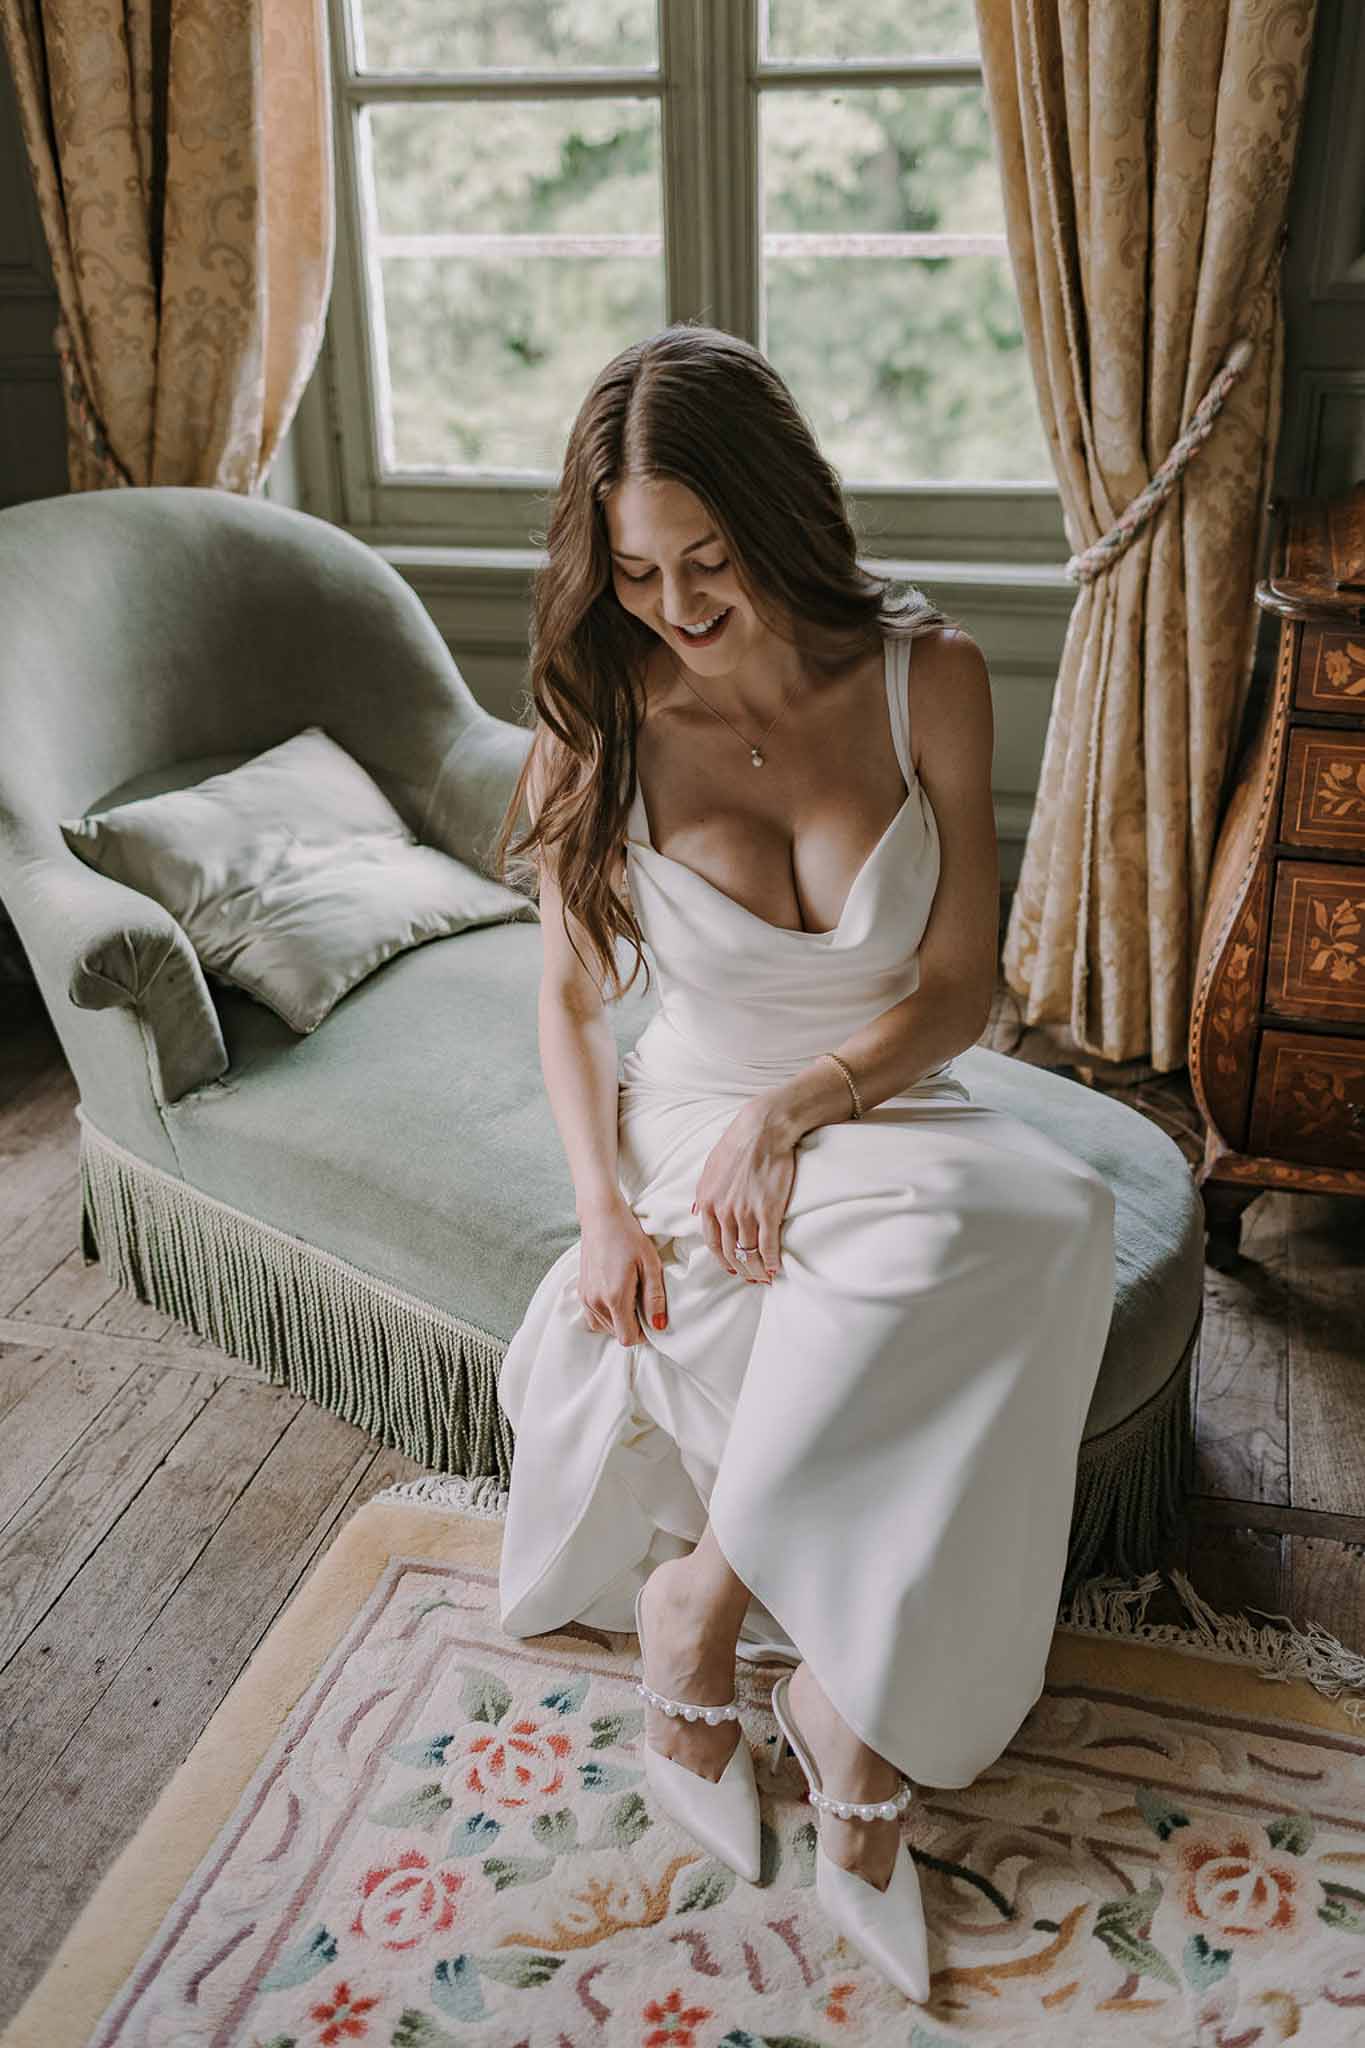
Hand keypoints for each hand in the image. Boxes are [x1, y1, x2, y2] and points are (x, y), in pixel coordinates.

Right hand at [577, 1196, 668, 1344]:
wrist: (601, 1217)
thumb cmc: (628, 1236)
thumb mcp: (650, 1265)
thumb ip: (655, 1298)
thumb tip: (659, 1327)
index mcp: (614, 1297)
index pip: (627, 1337)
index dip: (643, 1334)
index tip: (651, 1318)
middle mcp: (595, 1301)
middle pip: (616, 1334)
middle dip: (632, 1325)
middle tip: (642, 1301)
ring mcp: (585, 1297)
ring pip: (604, 1328)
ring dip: (619, 1321)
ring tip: (630, 1296)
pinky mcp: (580, 1292)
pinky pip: (593, 1318)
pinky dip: (606, 1316)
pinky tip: (616, 1297)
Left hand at [691, 1105, 796, 1280]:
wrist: (762, 1131)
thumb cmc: (736, 1145)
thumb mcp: (709, 1169)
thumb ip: (703, 1194)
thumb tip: (695, 1212)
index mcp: (707, 1203)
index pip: (712, 1243)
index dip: (723, 1260)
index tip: (732, 1268)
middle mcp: (724, 1212)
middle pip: (730, 1252)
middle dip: (740, 1269)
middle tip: (750, 1277)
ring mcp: (746, 1213)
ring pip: (749, 1253)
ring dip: (757, 1269)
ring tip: (764, 1276)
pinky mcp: (768, 1211)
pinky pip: (768, 1245)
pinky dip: (772, 1260)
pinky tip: (776, 1267)